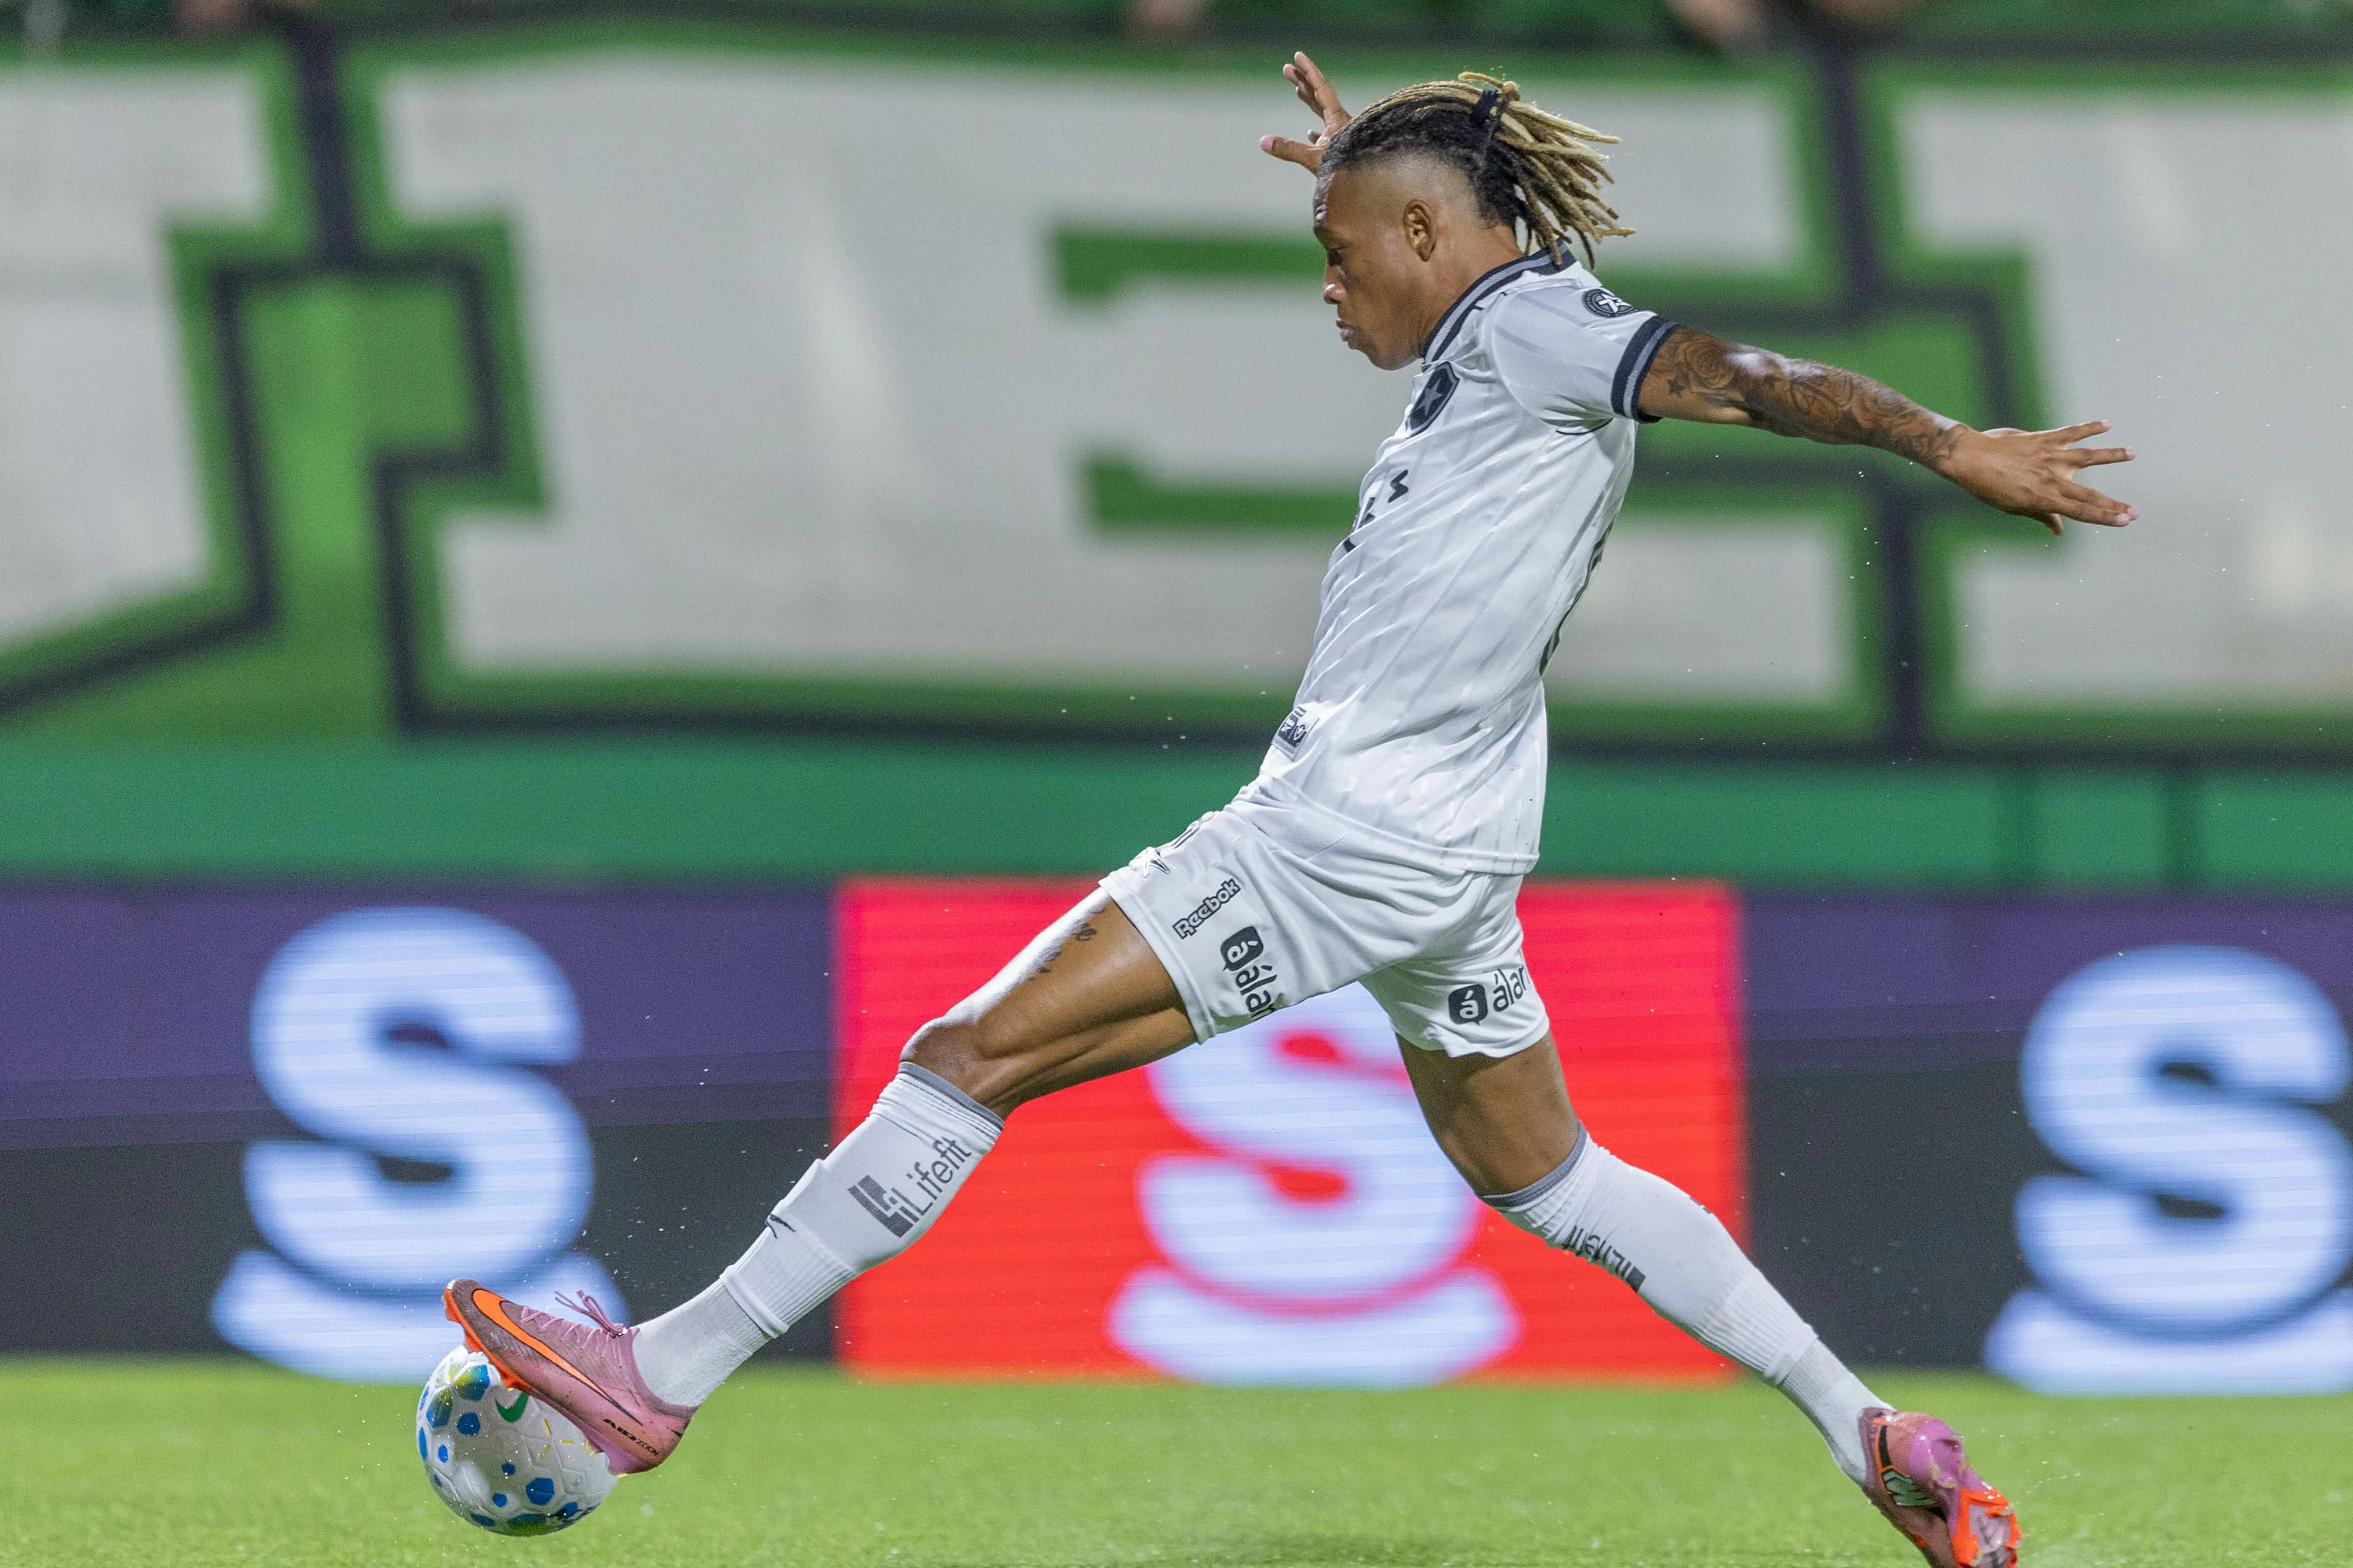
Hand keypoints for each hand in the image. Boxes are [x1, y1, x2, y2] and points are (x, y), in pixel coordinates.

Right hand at [1258, 52, 1350, 173]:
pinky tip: (1310, 132)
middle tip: (1287, 69)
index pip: (1320, 88)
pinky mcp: (1341, 150)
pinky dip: (1316, 131)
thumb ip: (1289, 149)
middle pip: (1319, 96)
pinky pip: (1326, 136)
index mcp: (1337, 118)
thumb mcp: (1314, 159)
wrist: (1369, 189)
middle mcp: (1341, 123)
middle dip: (1302, 81)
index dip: (1309, 71)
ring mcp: (1342, 136)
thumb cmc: (1347, 172)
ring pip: (1323, 113)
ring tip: (1297, 90)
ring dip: (1309, 101)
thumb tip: (1263, 141)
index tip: (1297, 56)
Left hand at [1936, 420, 2136, 535]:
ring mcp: (2050, 457)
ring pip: (2088, 456)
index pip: (2081, 511)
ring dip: (2112, 455)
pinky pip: (2071, 432)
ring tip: (2133, 453)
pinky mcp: (2044, 439)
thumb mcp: (2012, 507)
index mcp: (2044, 499)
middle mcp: (2051, 478)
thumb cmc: (1988, 487)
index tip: (2125, 520)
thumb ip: (2040, 515)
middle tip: (2136, 511)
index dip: (2105, 517)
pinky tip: (2106, 424)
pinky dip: (2089, 428)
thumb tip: (2059, 529)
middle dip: (2113, 503)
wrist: (1969, 458)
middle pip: (2089, 493)